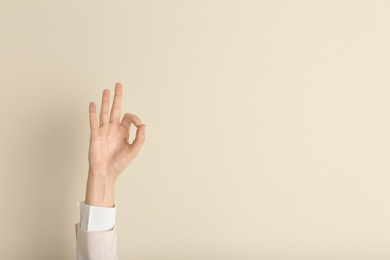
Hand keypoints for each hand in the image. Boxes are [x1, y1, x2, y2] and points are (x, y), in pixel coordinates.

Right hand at [85, 83, 145, 205]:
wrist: (105, 172)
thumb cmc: (119, 163)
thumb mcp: (134, 150)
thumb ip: (140, 137)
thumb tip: (143, 125)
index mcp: (123, 132)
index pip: (129, 117)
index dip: (136, 118)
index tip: (139, 125)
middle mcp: (113, 128)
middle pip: (116, 108)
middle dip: (118, 97)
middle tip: (118, 85)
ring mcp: (103, 130)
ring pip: (105, 111)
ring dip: (105, 100)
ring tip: (106, 90)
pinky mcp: (95, 134)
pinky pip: (93, 120)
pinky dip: (93, 112)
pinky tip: (93, 103)